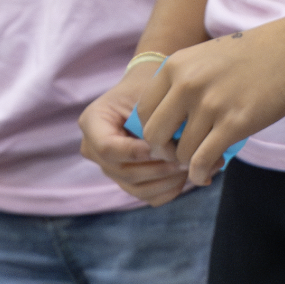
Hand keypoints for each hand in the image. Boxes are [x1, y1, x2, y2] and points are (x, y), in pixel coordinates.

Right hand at [78, 60, 192, 206]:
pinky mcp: (125, 181)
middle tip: (188, 159)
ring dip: (168, 181)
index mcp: (92, 122)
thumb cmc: (149, 86)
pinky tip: (186, 176)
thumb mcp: (149, 94)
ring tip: (192, 167)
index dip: (137, 152)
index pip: (108, 148)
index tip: (164, 148)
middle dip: (160, 168)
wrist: (147, 92)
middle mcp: (94, 149)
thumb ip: (156, 120)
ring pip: (137, 188)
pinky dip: (169, 190)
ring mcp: (109, 168)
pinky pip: (146, 196)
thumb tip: (174, 152)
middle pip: (125, 172)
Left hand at [137, 25, 284, 184]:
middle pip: (154, 135)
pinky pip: (203, 159)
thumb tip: (164, 127)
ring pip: (181, 152)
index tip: (167, 140)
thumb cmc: (250, 56)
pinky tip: (205, 174)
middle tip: (180, 155)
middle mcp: (187, 84)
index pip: (143, 112)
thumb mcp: (204, 59)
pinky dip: (199, 173)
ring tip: (201, 162)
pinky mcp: (235, 123)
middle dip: (164, 152)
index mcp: (175, 67)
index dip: (151, 133)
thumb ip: (181, 85)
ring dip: (187, 164)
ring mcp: (211, 104)